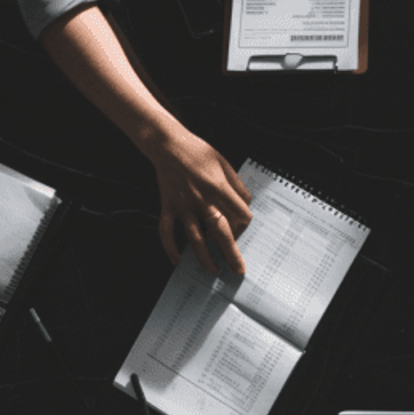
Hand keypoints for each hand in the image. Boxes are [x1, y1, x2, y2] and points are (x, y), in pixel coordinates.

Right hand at [148, 129, 252, 274]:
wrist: (168, 144)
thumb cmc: (199, 152)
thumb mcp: (225, 164)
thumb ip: (237, 186)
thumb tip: (247, 205)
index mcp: (218, 188)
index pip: (240, 215)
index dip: (245, 223)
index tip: (244, 226)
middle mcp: (201, 200)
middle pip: (220, 232)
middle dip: (231, 253)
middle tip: (239, 270)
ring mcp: (183, 205)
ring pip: (194, 237)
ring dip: (204, 257)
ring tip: (213, 271)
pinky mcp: (168, 206)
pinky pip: (166, 231)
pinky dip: (170, 247)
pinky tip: (177, 260)